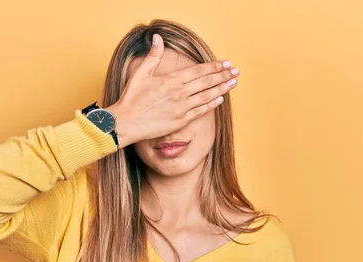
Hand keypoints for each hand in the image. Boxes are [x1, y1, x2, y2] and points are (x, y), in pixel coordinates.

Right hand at [105, 33, 239, 148]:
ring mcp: (181, 108)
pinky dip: (211, 105)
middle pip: (206, 82)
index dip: (214, 66)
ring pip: (206, 96)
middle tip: (236, 71)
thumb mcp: (141, 73)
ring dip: (222, 88)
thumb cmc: (131, 98)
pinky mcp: (180, 121)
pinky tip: (220, 100)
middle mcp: (179, 93)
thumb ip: (153, 56)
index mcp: (171, 80)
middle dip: (223, 75)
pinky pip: (200, 111)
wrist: (126, 123)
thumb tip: (157, 38)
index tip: (226, 63)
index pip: (198, 71)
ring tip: (233, 83)